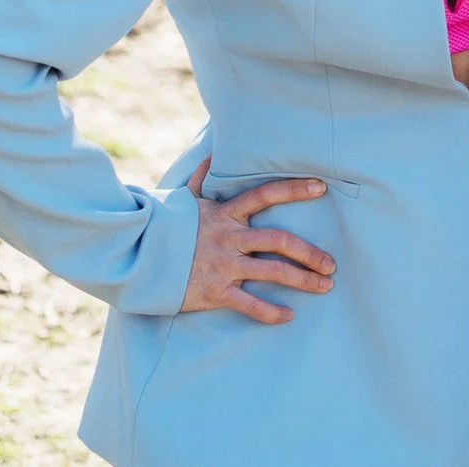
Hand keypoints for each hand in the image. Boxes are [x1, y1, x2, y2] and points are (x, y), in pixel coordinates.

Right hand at [177, 158, 335, 322]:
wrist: (137, 258)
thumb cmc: (165, 229)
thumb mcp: (183, 200)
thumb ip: (200, 178)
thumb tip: (210, 153)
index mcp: (225, 213)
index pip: (265, 195)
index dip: (294, 189)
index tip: (321, 186)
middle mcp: (229, 237)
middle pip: (279, 240)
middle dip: (310, 252)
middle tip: (331, 263)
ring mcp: (223, 265)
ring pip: (272, 272)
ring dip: (303, 280)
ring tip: (324, 286)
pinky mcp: (214, 291)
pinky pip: (249, 303)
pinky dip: (271, 311)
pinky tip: (288, 316)